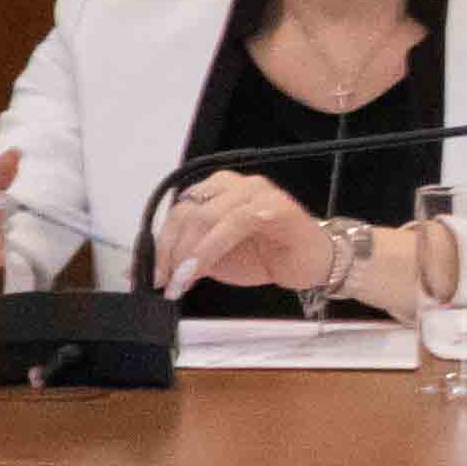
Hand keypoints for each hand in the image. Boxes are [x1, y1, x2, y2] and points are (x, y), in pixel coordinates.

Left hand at [148, 172, 340, 300]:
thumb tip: (153, 268)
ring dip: (188, 253)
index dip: (161, 243)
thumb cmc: (268, 256)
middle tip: (167, 281)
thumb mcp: (216, 256)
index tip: (155, 274)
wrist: (313, 264)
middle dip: (171, 251)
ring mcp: (258, 191)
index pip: (179, 210)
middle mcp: (236, 184)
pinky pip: (234, 224)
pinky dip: (210, 250)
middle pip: (188, 212)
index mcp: (218, 190)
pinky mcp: (276, 205)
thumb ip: (189, 253)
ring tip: (180, 281)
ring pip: (206, 217)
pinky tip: (199, 271)